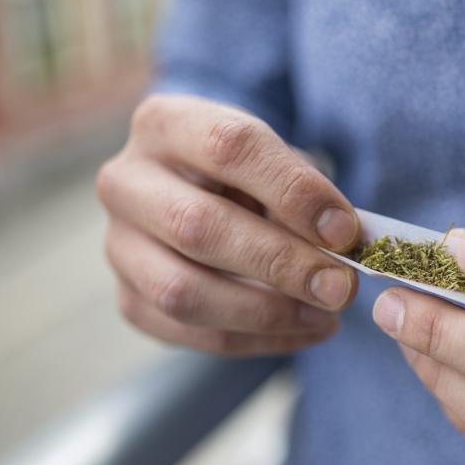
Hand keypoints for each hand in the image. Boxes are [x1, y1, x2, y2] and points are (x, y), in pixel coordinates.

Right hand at [97, 94, 358, 354]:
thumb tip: (346, 245)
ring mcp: (119, 245)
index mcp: (166, 124)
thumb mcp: (278, 164)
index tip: (345, 231)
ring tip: (328, 315)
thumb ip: (307, 196)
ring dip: (266, 311)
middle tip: (341, 286)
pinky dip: (255, 340)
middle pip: (197, 226)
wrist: (202, 196)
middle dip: (281, 262)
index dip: (293, 191)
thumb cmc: (252, 177)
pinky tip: (305, 331)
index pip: (228, 147)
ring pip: (182, 291)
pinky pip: (190, 333)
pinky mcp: (129, 299)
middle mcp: (126, 182)